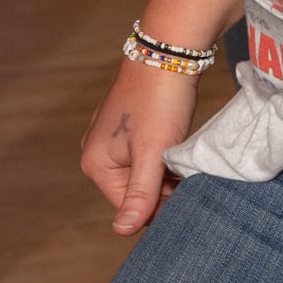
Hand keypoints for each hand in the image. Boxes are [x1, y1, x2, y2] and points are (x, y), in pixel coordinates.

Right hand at [79, 61, 196, 233]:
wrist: (167, 50)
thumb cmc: (159, 101)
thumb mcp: (152, 153)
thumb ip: (140, 195)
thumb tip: (121, 232)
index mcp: (95, 165)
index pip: (131, 207)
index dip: (162, 205)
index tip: (187, 192)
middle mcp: (95, 152)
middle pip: (135, 190)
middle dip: (163, 187)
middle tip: (187, 171)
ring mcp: (109, 137)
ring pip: (142, 171)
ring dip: (164, 170)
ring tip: (183, 157)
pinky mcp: (126, 124)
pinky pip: (143, 153)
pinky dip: (161, 154)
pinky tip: (177, 144)